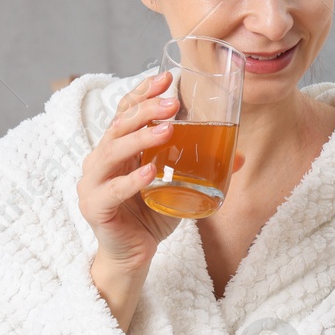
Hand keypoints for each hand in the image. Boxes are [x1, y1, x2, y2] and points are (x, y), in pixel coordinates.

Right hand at [79, 72, 243, 327]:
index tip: (167, 78)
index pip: (126, 112)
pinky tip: (149, 173)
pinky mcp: (95, 208)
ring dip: (139, 138)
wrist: (134, 255)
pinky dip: (130, 181)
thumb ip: (204, 169)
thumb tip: (241, 155)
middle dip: (146, 110)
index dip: (143, 93)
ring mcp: (94, 183)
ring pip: (112, 152)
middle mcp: (102, 160)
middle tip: (173, 104)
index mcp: (119, 148)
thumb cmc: (152, 214)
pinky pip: (111, 191)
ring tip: (166, 130)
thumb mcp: (181, 186)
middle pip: (119, 125)